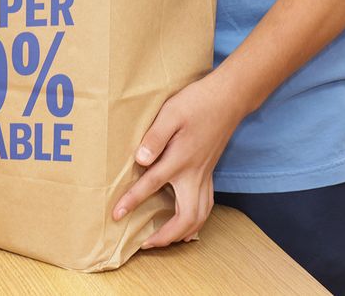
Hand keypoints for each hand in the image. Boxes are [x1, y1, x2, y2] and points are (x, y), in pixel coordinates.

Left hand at [112, 71, 247, 248]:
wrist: (228, 99)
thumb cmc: (197, 103)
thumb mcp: (170, 113)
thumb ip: (154, 137)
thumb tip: (140, 160)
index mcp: (180, 160)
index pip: (152, 185)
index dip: (132, 202)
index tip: (116, 215)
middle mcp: (194, 174)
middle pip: (185, 217)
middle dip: (166, 236)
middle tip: (146, 244)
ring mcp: (205, 175)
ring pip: (200, 217)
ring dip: (183, 233)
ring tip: (164, 240)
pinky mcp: (209, 172)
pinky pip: (206, 205)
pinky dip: (196, 220)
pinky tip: (186, 221)